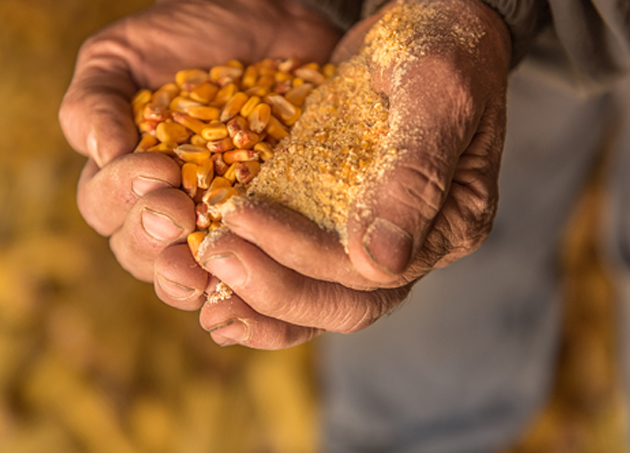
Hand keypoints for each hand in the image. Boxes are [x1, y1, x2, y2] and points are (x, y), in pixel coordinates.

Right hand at [59, 0, 340, 281]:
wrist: (268, 20)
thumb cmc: (186, 34)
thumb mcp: (123, 55)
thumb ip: (95, 101)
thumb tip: (100, 155)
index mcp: (124, 176)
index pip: (105, 207)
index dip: (123, 197)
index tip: (158, 170)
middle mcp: (167, 207)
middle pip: (140, 252)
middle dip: (152, 240)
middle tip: (177, 212)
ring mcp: (218, 221)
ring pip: (192, 273)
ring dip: (195, 277)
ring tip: (208, 266)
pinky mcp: (267, 224)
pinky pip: (255, 269)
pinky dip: (255, 278)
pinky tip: (260, 271)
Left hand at [183, 0, 511, 348]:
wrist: (426, 24)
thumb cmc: (442, 46)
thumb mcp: (435, 92)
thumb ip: (415, 172)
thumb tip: (380, 260)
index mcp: (449, 222)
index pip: (370, 269)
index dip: (301, 252)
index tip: (241, 214)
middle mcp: (413, 245)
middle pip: (343, 302)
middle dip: (273, 288)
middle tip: (213, 257)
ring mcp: (377, 239)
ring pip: (320, 299)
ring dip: (261, 306)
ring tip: (206, 306)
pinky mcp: (342, 224)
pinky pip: (303, 271)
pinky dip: (262, 282)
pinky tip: (215, 290)